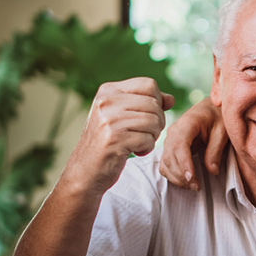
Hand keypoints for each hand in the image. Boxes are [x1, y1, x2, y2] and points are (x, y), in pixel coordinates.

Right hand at [68, 77, 173, 196]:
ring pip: (154, 121)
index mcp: (108, 90)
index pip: (149, 84)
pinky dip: (146, 148)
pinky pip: (148, 139)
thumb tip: (171, 99)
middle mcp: (107, 101)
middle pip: (154, 104)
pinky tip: (133, 151)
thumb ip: (145, 104)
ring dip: (152, 136)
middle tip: (143, 134)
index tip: (148, 117)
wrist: (84, 171)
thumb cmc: (106, 142)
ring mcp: (109, 119)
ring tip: (137, 142)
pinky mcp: (114, 139)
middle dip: (157, 122)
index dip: (157, 102)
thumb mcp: (122, 116)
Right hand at [158, 97, 226, 189]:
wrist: (211, 108)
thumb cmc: (218, 117)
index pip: (179, 145)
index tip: (192, 178)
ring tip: (194, 186)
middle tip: (197, 187)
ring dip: (177, 178)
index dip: (183, 163)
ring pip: (165, 163)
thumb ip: (216, 150)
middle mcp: (174, 131)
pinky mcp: (170, 147)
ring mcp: (170, 139)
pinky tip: (187, 181)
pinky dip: (173, 176)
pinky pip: (166, 165)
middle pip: (169, 157)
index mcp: (187, 123)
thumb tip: (212, 171)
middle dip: (181, 175)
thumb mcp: (222, 131)